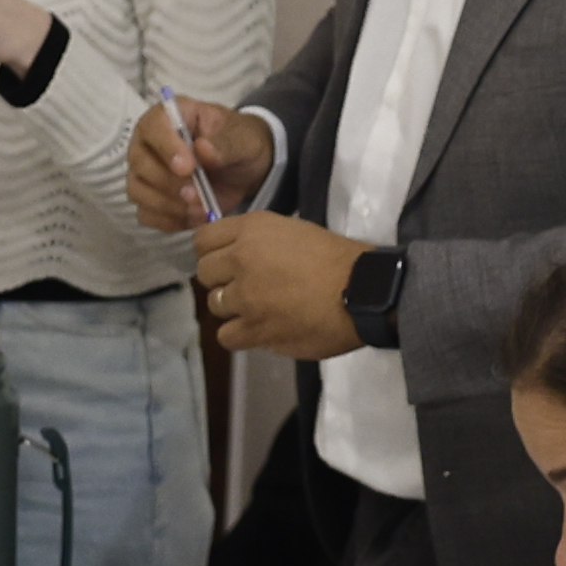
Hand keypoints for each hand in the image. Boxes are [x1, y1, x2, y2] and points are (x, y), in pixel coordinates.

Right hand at [123, 92, 271, 233]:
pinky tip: (193, 218)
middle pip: (140, 163)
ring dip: (169, 206)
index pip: (154, 126)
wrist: (244, 169)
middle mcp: (148, 142)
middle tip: (198, 194)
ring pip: (138, 191)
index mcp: (169, 116)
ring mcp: (144, 171)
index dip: (167, 147)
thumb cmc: (239, 143)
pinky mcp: (149, 198)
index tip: (188, 168)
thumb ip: (225, 144)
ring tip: (201, 209)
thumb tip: (202, 149)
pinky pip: (146, 214)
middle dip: (169, 184)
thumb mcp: (243, 139)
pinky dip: (169, 221)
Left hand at [194, 211, 366, 357]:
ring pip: (214, 305)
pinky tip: (259, 329)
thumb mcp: (292, 231)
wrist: (363, 291)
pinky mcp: (255, 330)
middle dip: (221, 279)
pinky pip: (227, 336)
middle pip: (204, 273)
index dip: (212, 251)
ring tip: (259, 309)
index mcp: (252, 229)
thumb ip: (259, 241)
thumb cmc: (336, 257)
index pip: (203, 240)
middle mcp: (241, 260)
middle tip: (246, 285)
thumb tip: (235, 256)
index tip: (226, 260)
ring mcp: (245, 297)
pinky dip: (240, 334)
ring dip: (233, 307)